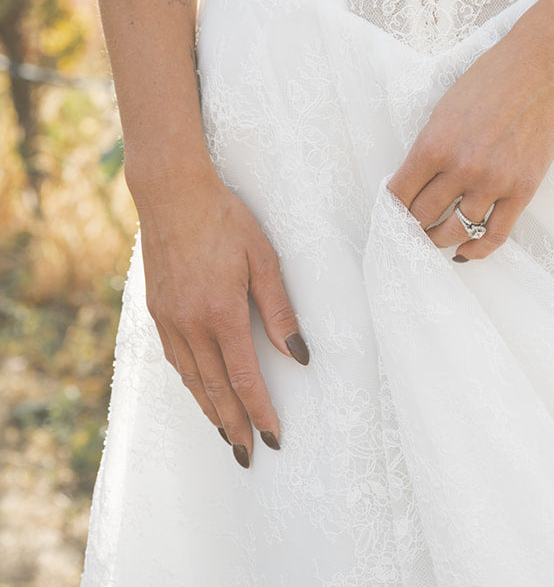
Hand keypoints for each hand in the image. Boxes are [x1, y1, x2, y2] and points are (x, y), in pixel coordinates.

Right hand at [135, 166, 309, 465]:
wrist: (172, 193)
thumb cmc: (226, 219)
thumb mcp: (263, 258)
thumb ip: (280, 309)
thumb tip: (300, 355)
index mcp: (221, 313)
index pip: (245, 378)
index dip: (260, 412)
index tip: (273, 438)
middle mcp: (191, 324)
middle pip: (215, 389)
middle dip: (233, 426)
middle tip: (248, 455)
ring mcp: (169, 320)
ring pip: (192, 379)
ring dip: (210, 410)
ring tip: (226, 434)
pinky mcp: (157, 311)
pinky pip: (175, 359)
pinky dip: (191, 382)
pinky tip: (201, 389)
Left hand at [386, 35, 553, 261]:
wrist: (539, 71)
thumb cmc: (490, 82)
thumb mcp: (444, 110)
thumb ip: (429, 148)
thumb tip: (413, 183)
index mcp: (434, 143)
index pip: (399, 194)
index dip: (391, 209)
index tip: (390, 215)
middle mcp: (461, 167)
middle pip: (423, 216)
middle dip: (412, 226)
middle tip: (410, 229)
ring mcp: (493, 181)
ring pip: (455, 231)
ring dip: (440, 239)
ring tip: (435, 238)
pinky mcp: (522, 190)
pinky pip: (494, 235)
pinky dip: (476, 251)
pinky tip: (464, 252)